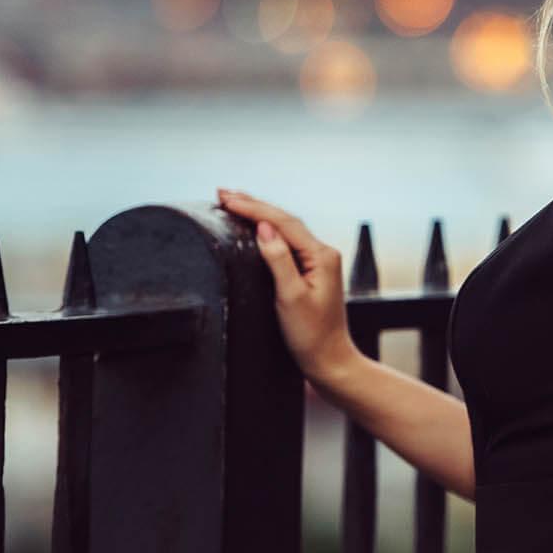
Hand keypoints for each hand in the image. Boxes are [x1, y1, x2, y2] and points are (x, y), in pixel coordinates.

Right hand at [215, 188, 359, 382]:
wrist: (329, 360)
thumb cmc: (311, 335)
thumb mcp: (290, 297)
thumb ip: (278, 260)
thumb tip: (265, 228)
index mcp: (321, 255)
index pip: (283, 222)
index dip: (253, 208)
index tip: (227, 198)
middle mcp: (323, 253)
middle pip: (285, 220)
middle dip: (253, 204)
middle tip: (223, 192)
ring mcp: (319, 261)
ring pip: (286, 228)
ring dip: (260, 213)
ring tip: (234, 200)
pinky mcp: (312, 271)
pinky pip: (287, 241)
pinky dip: (268, 229)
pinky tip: (257, 225)